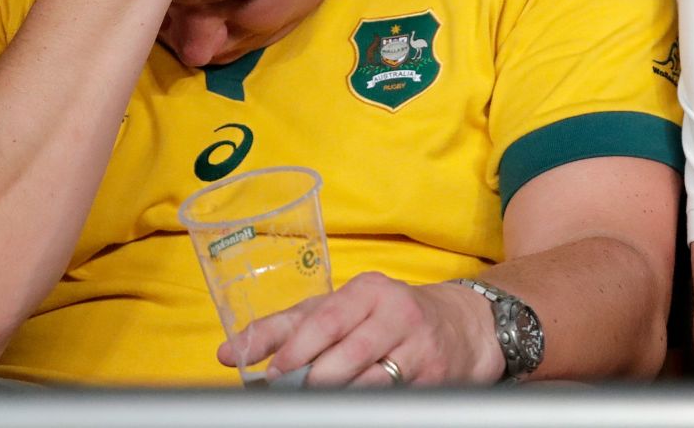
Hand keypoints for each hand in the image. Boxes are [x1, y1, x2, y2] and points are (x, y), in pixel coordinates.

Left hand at [218, 272, 504, 386]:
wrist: (462, 325)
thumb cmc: (386, 316)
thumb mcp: (341, 309)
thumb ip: (286, 327)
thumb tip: (231, 352)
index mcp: (369, 290)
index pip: (327, 318)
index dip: (297, 347)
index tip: (273, 372)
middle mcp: (397, 313)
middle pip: (346, 356)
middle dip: (313, 381)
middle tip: (292, 394)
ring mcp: (419, 347)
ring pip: (369, 383)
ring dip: (338, 396)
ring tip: (320, 401)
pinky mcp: (436, 377)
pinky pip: (393, 398)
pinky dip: (368, 403)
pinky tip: (354, 402)